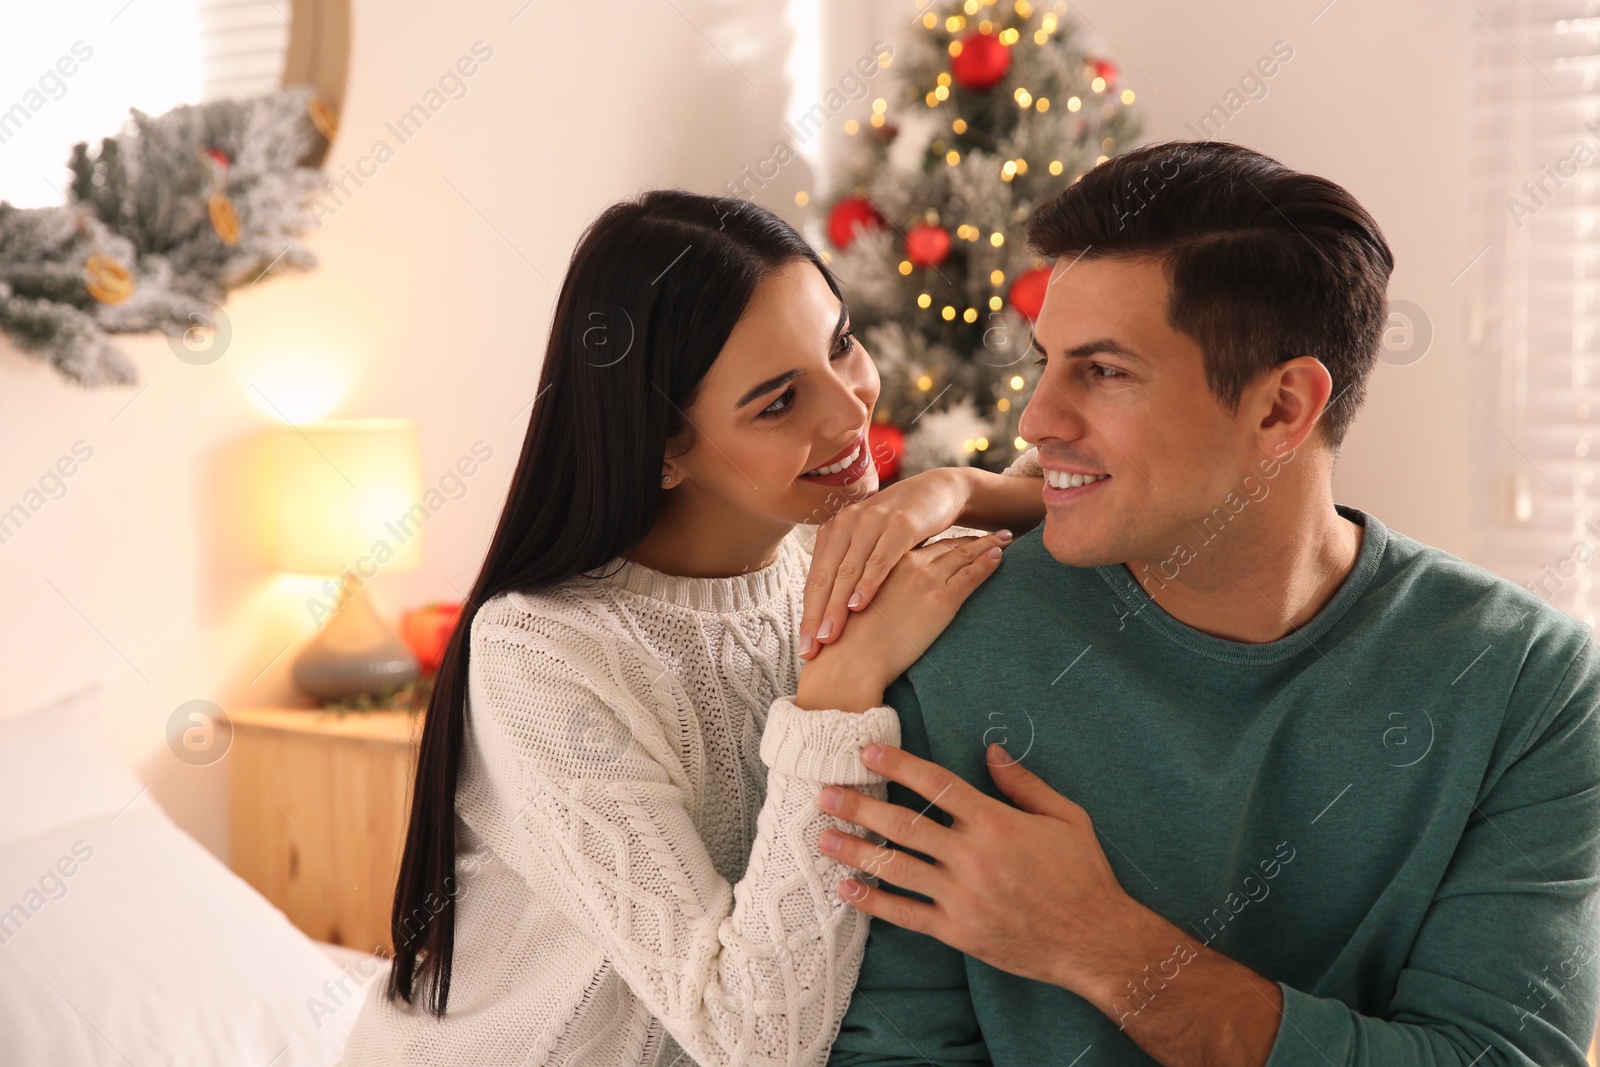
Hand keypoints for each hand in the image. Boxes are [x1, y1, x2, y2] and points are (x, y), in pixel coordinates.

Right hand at [793, 531, 1011, 712]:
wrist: (852, 661)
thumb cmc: (847, 640)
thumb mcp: (854, 604)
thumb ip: (870, 592)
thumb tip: (879, 600)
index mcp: (884, 562)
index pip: (921, 545)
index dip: (941, 539)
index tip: (956, 537)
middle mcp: (906, 563)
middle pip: (944, 544)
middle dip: (968, 538)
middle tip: (990, 534)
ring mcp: (926, 579)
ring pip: (963, 553)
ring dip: (986, 544)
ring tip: (1003, 539)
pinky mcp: (942, 599)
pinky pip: (971, 573)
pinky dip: (988, 562)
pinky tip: (1000, 555)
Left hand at [799, 468, 975, 658]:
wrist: (939, 492)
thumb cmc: (900, 529)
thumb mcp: (870, 547)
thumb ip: (850, 572)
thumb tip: (831, 615)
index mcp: (834, 531)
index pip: (815, 580)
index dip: (808, 616)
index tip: (805, 650)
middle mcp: (847, 523)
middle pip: (825, 577)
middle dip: (815, 616)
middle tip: (810, 649)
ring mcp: (872, 522)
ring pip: (848, 570)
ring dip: (836, 605)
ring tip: (828, 635)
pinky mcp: (900, 524)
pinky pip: (880, 559)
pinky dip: (868, 583)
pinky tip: (859, 605)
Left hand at [814, 741, 1143, 994]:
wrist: (1095, 940)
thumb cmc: (1084, 875)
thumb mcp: (1066, 817)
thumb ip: (1024, 784)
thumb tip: (991, 752)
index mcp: (996, 823)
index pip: (936, 784)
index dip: (898, 766)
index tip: (866, 753)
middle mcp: (973, 857)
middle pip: (904, 825)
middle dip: (860, 806)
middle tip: (824, 794)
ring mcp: (962, 896)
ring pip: (897, 868)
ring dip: (856, 850)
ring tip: (823, 838)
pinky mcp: (959, 930)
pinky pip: (907, 914)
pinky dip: (873, 901)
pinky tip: (847, 888)